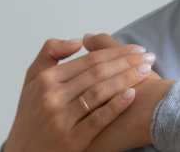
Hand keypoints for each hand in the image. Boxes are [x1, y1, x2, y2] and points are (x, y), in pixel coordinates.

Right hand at [4, 38, 156, 151]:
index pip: (88, 60)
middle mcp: (53, 97)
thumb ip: (50, 53)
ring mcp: (62, 119)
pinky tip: (132, 94)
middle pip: (97, 73)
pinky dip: (116, 105)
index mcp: (46, 79)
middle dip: (127, 62)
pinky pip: (99, 119)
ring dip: (127, 79)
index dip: (116, 52)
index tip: (136, 49)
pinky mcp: (72, 140)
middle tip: (148, 57)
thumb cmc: (31, 114)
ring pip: (100, 92)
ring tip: (146, 72)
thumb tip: (79, 41)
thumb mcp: (31, 80)